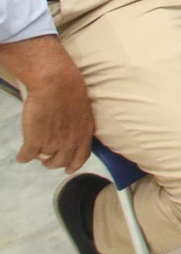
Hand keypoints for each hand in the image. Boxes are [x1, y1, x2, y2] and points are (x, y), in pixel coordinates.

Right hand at [10, 40, 93, 173]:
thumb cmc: (70, 90)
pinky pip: (26, 157)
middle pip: (60, 162)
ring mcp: (53, 143)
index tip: (68, 169)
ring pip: (43, 159)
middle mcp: (71, 142)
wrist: (56, 83)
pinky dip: (23, 156)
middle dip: (52, 162)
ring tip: (35, 149)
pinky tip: (22, 154)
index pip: (81, 157)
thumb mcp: (83, 111)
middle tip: (46, 157)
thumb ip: (78, 126)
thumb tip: (71, 133)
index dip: (74, 165)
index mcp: (85, 133)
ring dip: (38, 156)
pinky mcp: (34, 142)